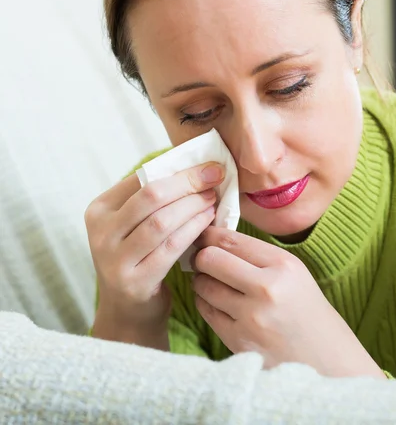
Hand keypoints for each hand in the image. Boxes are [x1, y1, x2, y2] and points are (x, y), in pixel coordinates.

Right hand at [86, 162, 222, 345]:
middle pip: (151, 197)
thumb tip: (196, 167)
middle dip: (188, 183)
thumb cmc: (140, 256)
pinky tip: (208, 222)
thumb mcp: (135, 225)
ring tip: (213, 200)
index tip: (209, 165)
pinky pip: (171, 248)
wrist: (129, 310)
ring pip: (161, 222)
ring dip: (193, 207)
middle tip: (215, 178)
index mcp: (99, 210)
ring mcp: (114, 259)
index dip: (179, 170)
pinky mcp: (134, 281)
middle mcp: (101, 233)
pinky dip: (193, 230)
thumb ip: (154, 199)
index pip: (141, 179)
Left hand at [191, 227, 385, 377]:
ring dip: (202, 281)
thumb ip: (257, 255)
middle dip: (201, 257)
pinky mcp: (238, 341)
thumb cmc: (306, 311)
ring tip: (212, 281)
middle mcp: (267, 288)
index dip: (209, 235)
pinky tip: (216, 301)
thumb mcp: (293, 272)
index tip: (204, 235)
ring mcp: (251, 317)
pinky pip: (207, 311)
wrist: (326, 359)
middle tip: (202, 259)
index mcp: (283, 265)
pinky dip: (206, 302)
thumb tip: (214, 239)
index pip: (231, 240)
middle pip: (210, 260)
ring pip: (204, 286)